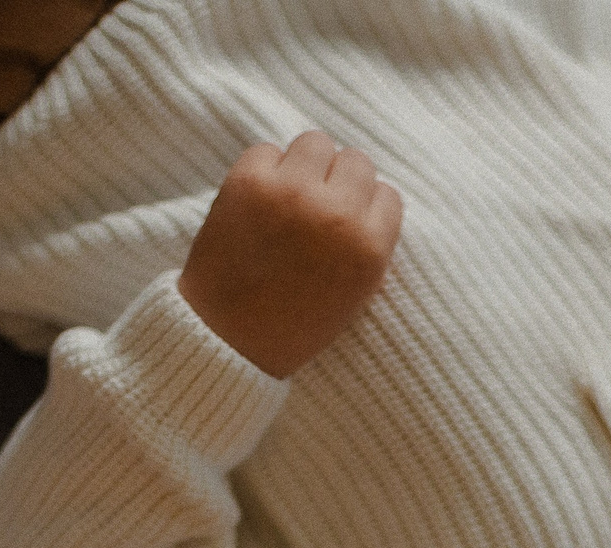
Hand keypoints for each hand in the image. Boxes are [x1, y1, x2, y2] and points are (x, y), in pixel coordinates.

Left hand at [178, 131, 403, 378]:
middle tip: (315, 208)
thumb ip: (369, 247)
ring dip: (305, 165)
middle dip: (338, 183)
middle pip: (357, 161)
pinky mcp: (249, 181)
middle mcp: (336, 214)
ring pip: (316, 143)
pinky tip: (256, 202)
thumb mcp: (353, 297)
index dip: (364, 210)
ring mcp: (291, 193)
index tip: (344, 223)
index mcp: (369, 248)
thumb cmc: (290, 325)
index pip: (387, 195)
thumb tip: (369, 198)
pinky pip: (267, 149)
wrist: (224, 342)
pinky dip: (263, 170)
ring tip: (288, 196)